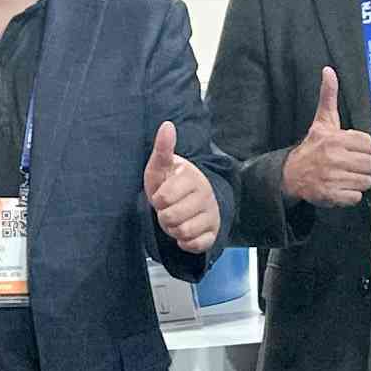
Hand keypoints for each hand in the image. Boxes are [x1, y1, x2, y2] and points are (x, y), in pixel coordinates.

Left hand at [147, 122, 219, 254]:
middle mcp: (206, 195)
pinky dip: (185, 242)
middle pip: (171, 217)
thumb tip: (167, 125)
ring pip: (183, 232)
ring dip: (173, 229)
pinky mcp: (213, 233)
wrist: (188, 200)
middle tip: (168, 208)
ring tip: (176, 218)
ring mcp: (211, 215)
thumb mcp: (161, 166)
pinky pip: (195, 245)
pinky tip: (185, 231)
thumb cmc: (171, 182)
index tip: (162, 194)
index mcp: (192, 178)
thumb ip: (163, 148)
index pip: (163, 198)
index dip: (157, 199)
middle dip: (164, 216)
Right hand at [285, 66, 370, 208]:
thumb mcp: (322, 121)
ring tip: (345, 175)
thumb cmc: (313, 147)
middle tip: (351, 164)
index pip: (369, 144)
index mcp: (336, 139)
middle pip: (370, 164)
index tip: (354, 149)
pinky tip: (340, 186)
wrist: (291, 173)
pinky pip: (356, 197)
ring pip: (365, 181)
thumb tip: (329, 71)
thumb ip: (328, 96)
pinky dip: (350, 195)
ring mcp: (333, 178)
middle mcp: (335, 158)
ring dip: (357, 180)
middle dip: (363, 165)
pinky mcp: (331, 196)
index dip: (364, 147)